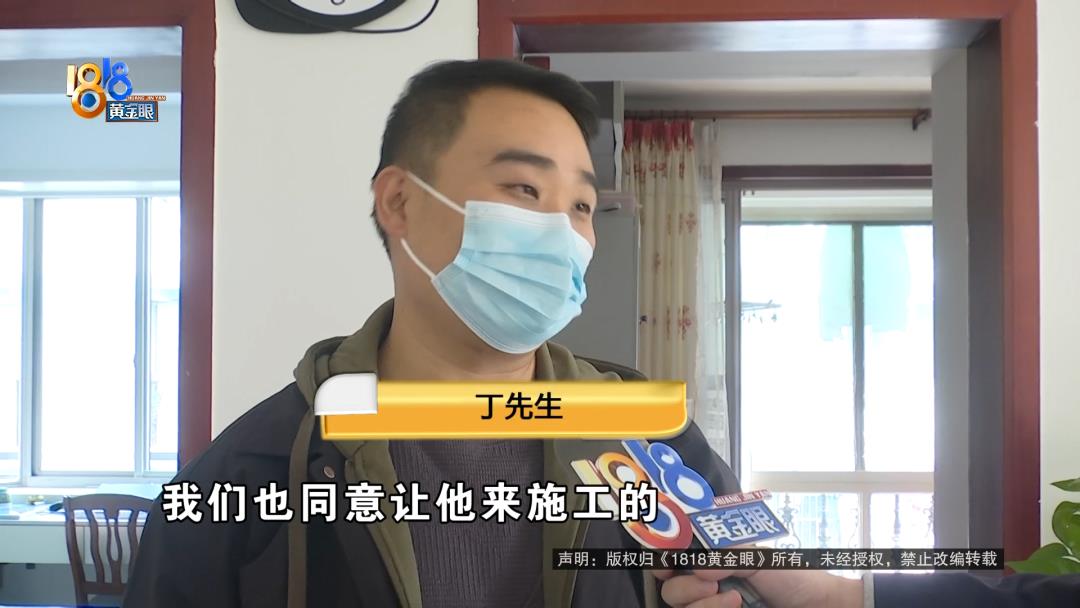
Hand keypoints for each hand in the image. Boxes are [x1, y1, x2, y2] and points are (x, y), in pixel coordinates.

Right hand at [655, 568, 862, 607]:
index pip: (675, 561)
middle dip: (683, 586)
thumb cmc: (793, 578)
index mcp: (713, 562)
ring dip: (701, 603)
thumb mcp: (757, 558)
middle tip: (710, 580)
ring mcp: (714, 607)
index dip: (662, 561)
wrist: (820, 606)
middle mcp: (708, 586)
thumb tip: (696, 565)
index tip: (665, 564)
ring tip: (732, 597)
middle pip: (670, 590)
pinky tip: (734, 606)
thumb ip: (724, 556)